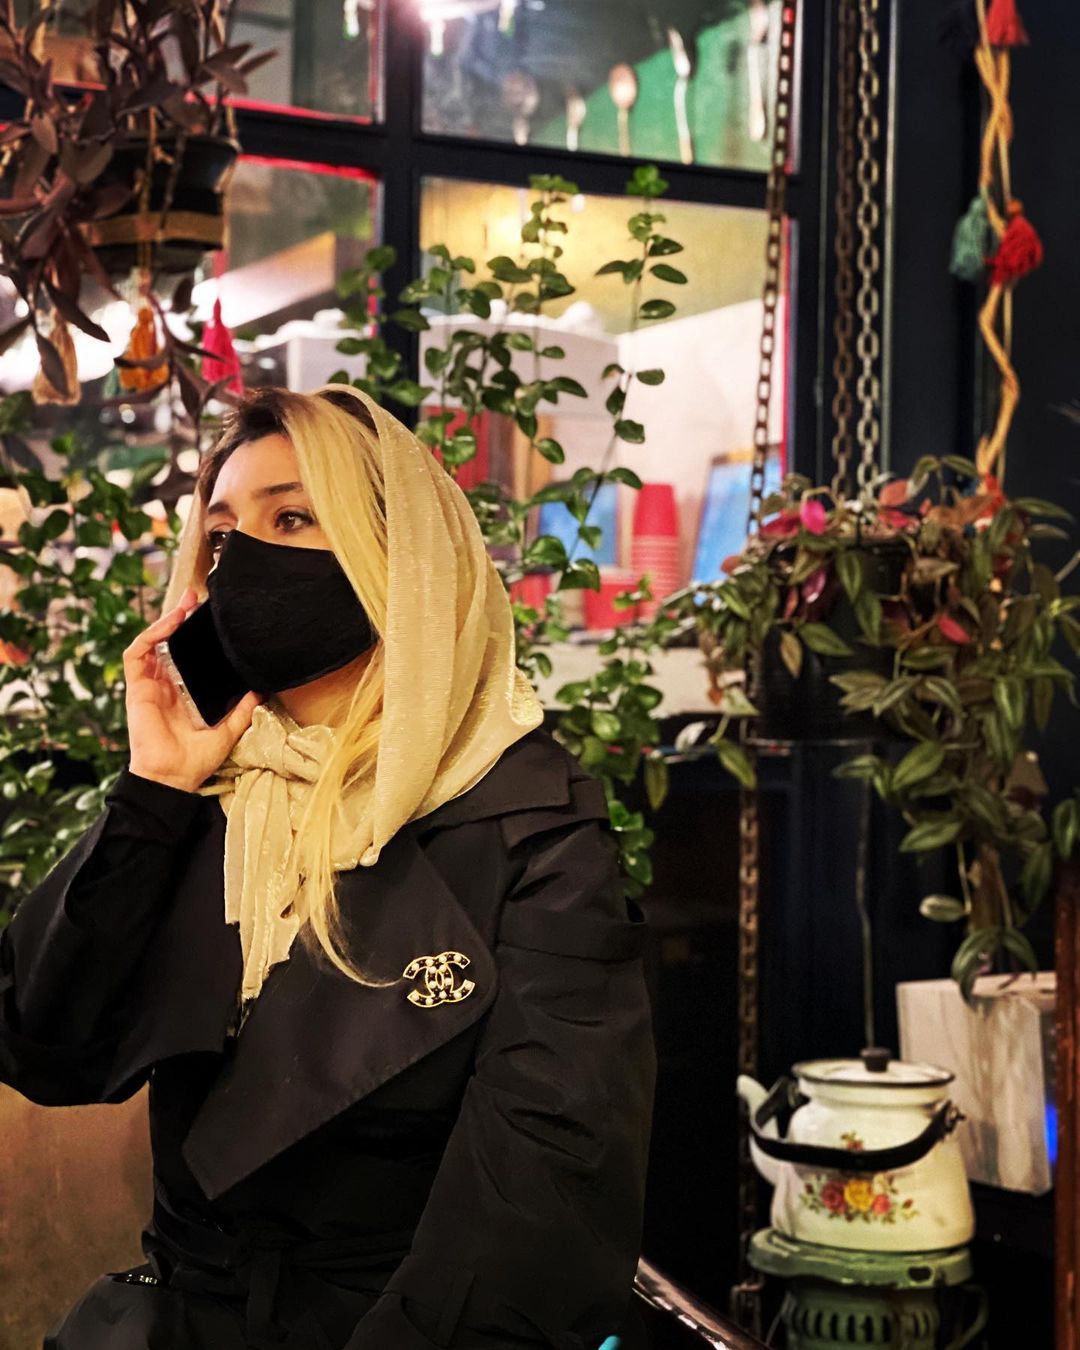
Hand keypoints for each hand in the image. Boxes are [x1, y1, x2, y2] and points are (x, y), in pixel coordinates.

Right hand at [123, 585, 262, 793]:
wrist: (174, 778)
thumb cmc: (195, 761)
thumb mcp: (227, 731)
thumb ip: (241, 710)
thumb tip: (259, 692)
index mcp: (181, 693)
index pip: (184, 655)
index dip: (193, 635)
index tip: (210, 619)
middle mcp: (164, 685)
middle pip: (166, 643)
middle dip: (178, 618)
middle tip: (196, 599)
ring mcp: (148, 686)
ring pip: (150, 643)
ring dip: (164, 622)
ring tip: (183, 605)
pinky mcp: (136, 689)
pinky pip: (136, 655)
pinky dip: (149, 636)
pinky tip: (168, 624)